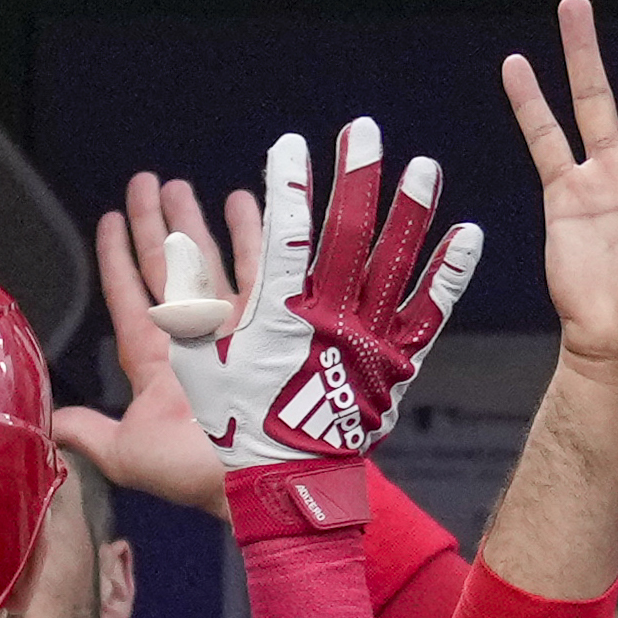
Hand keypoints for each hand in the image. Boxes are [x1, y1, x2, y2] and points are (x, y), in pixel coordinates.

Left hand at [53, 173, 263, 519]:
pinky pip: (260, 264)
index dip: (114, 260)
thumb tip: (48, 421)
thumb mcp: (129, 454)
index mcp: (156, 360)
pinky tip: (240, 199)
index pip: (127, 297)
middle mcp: (191, 336)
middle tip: (144, 182)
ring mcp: (232, 326)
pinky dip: (252, 230)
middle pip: (164, 266)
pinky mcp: (273, 321)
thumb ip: (91, 432)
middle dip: (152, 224)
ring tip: (179, 186)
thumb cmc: (199, 472)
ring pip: (206, 258)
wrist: (266, 482)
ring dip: (192, 221)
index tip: (108, 221)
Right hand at [159, 119, 481, 478]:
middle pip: (345, 233)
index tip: (290, 147)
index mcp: (276, 316)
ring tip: (424, 165)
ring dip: (410, 210)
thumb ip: (176, 324)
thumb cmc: (236, 435)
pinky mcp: (397, 360)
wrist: (292, 486)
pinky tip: (468, 234)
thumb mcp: (191, 379)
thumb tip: (149, 289)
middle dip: (353, 177)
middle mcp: (328, 317)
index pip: (284, 235)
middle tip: (362, 130)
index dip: (288, 187)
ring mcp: (368, 337)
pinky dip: (450, 272)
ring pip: (393, 262)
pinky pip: (430, 310)